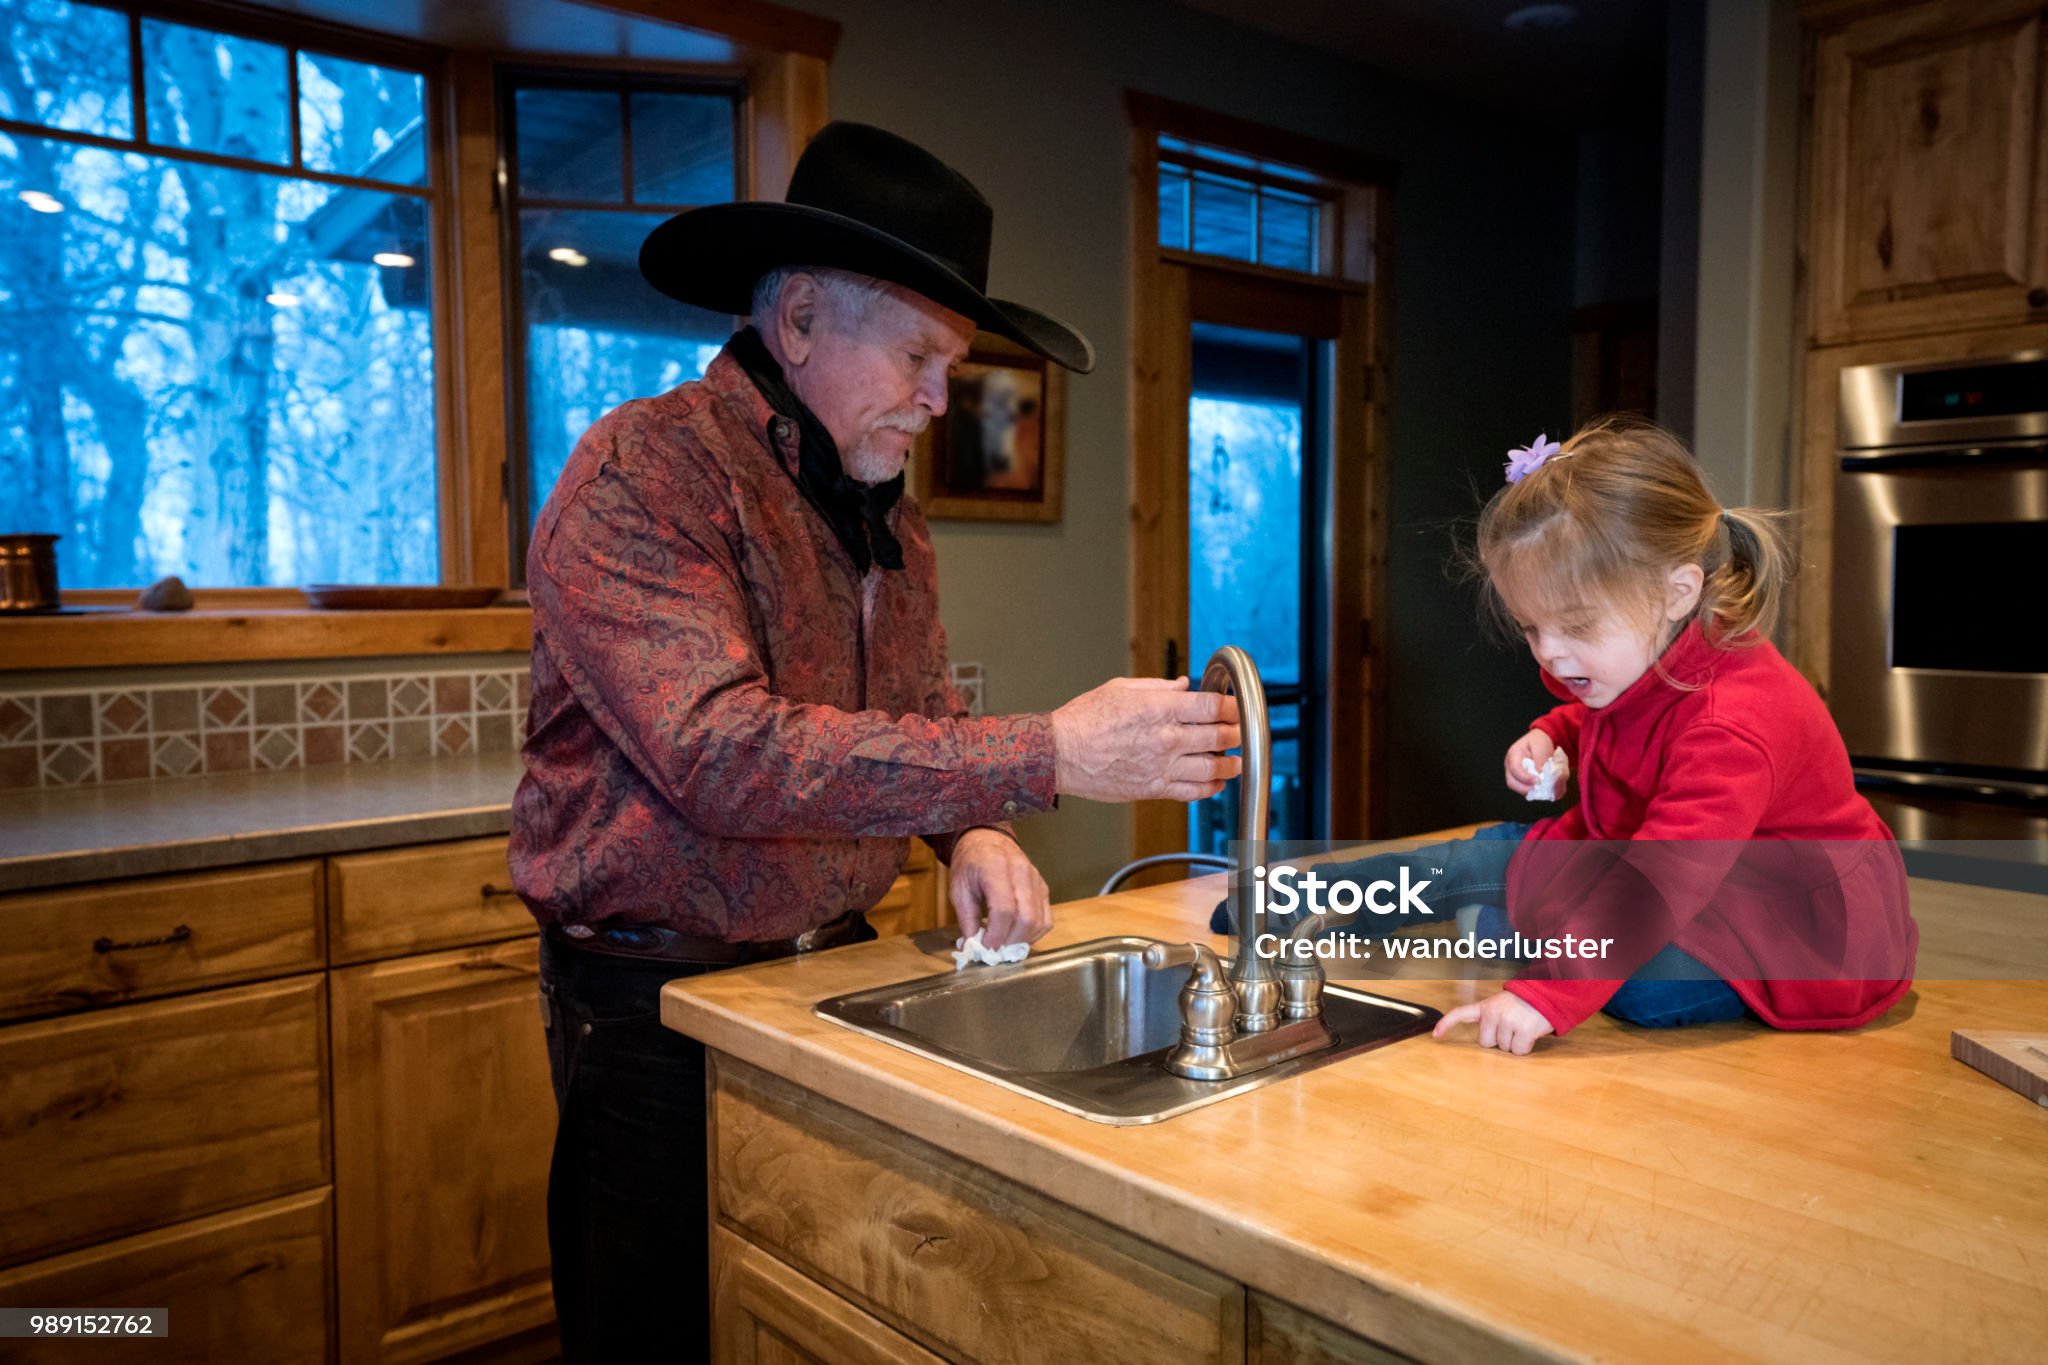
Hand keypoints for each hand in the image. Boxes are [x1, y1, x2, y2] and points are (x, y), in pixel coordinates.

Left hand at [948, 828, 1050, 948]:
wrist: (988, 840)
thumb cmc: (971, 864)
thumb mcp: (958, 889)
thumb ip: (966, 919)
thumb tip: (973, 947)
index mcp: (996, 868)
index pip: (1004, 910)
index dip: (996, 935)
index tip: (985, 947)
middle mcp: (1021, 872)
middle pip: (1026, 918)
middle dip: (1010, 942)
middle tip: (995, 951)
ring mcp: (1036, 880)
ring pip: (1040, 921)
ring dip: (1023, 941)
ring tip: (1005, 944)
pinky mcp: (1043, 888)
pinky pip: (1047, 918)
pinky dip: (1035, 933)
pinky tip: (1018, 936)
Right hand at [1050, 677, 1241, 802]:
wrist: (1059, 754)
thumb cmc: (1084, 720)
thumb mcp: (1121, 688)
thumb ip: (1159, 687)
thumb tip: (1184, 686)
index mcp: (1159, 708)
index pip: (1213, 708)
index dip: (1233, 707)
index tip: (1236, 708)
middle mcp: (1165, 738)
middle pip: (1219, 736)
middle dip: (1236, 733)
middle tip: (1239, 731)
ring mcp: (1161, 766)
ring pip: (1213, 768)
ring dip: (1231, 763)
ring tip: (1235, 760)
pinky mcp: (1153, 789)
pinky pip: (1192, 791)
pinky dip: (1211, 787)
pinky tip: (1216, 781)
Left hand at [1432, 990, 1554, 1054]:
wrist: (1546, 995)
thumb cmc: (1523, 1004)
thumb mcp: (1501, 1005)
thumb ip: (1490, 1018)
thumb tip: (1486, 1042)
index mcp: (1485, 1006)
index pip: (1460, 1013)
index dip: (1446, 1024)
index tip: (1435, 1036)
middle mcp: (1493, 1013)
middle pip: (1486, 1043)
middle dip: (1498, 1041)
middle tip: (1510, 1028)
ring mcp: (1508, 1021)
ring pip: (1504, 1049)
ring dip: (1514, 1043)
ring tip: (1522, 1027)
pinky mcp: (1524, 1030)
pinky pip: (1519, 1051)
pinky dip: (1525, 1048)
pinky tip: (1529, 1034)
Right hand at [1504, 729, 1555, 796]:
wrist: (1542, 742)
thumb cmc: (1539, 741)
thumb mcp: (1540, 743)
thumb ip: (1539, 757)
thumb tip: (1540, 772)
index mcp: (1513, 756)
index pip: (1515, 769)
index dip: (1525, 777)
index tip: (1538, 780)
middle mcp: (1512, 768)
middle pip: (1512, 783)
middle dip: (1526, 789)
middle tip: (1540, 788)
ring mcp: (1517, 777)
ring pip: (1521, 790)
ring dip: (1535, 792)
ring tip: (1548, 788)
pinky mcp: (1525, 783)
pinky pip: (1530, 792)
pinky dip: (1540, 793)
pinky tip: (1550, 788)